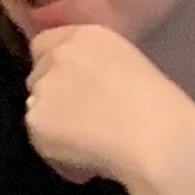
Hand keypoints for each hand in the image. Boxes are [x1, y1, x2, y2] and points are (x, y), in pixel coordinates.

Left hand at [20, 25, 194, 194]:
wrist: (157, 138)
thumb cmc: (159, 107)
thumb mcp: (126, 66)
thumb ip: (92, 68)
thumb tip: (73, 92)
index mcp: (86, 36)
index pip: (44, 44)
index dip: (53, 68)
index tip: (70, 89)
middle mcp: (59, 54)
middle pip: (37, 76)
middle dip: (53, 97)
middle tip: (82, 120)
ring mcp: (44, 87)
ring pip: (36, 109)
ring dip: (53, 125)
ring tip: (89, 143)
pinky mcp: (35, 120)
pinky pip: (39, 140)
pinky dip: (57, 153)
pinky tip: (86, 158)